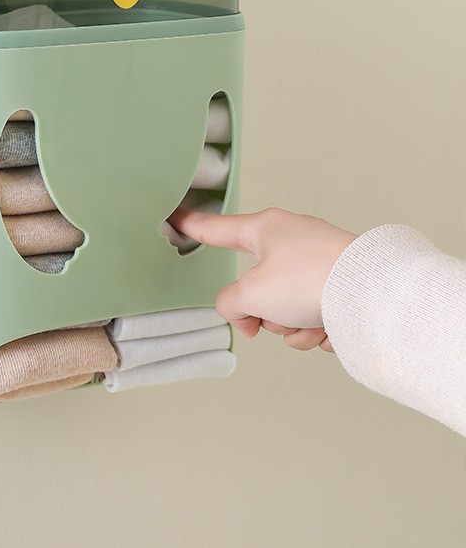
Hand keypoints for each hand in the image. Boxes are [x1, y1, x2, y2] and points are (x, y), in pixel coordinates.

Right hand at [167, 207, 356, 351]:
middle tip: (266, 318)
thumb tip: (242, 314)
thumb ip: (229, 304)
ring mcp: (317, 264)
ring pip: (283, 307)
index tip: (177, 217)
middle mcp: (291, 241)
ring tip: (308, 321)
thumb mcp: (250, 293)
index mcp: (265, 229)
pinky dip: (316, 329)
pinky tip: (330, 327)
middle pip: (255, 285)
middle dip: (262, 310)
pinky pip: (310, 317)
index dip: (192, 226)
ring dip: (290, 325)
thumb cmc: (312, 278)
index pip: (217, 229)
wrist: (371, 295)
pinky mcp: (339, 286)